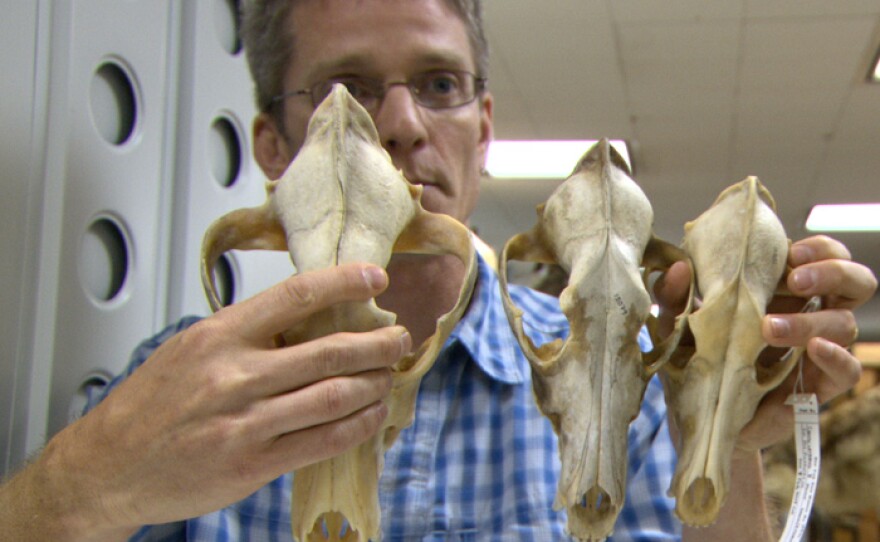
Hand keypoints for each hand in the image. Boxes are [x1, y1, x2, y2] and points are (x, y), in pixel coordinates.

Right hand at [30, 263, 409, 537]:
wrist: (108, 466)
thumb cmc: (149, 405)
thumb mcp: (191, 349)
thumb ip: (247, 334)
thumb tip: (308, 321)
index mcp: (219, 337)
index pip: (295, 296)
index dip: (344, 282)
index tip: (375, 276)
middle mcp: (235, 375)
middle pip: (328, 350)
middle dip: (376, 343)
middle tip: (399, 338)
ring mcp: (246, 421)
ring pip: (334, 395)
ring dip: (374, 384)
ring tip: (390, 375)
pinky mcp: (254, 462)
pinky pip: (322, 440)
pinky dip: (357, 426)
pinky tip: (372, 415)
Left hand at [656, 235, 876, 451]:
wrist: (700, 415)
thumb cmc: (696, 358)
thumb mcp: (678, 325)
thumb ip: (675, 297)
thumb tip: (679, 269)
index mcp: (784, 290)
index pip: (825, 256)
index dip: (819, 249)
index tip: (790, 251)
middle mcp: (811, 314)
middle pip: (853, 282)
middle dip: (831, 273)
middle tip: (795, 281)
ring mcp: (818, 349)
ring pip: (845, 324)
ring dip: (810, 321)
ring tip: (769, 328)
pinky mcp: (819, 385)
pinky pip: (848, 370)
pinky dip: (837, 357)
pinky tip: (814, 349)